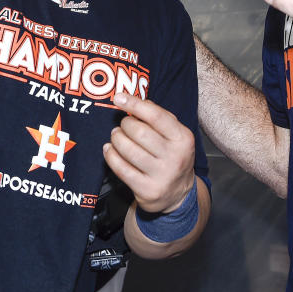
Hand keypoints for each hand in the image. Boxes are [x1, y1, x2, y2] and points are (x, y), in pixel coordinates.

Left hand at [103, 92, 195, 213]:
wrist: (179, 193)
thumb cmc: (173, 156)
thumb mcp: (175, 135)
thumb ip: (158, 116)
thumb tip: (133, 101)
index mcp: (183, 139)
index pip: (156, 116)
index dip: (135, 104)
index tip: (119, 98)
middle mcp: (175, 157)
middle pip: (139, 132)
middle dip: (125, 124)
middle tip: (123, 125)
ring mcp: (161, 175)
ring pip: (128, 150)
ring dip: (116, 139)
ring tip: (116, 136)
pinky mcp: (147, 190)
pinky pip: (121, 169)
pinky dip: (110, 155)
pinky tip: (110, 150)